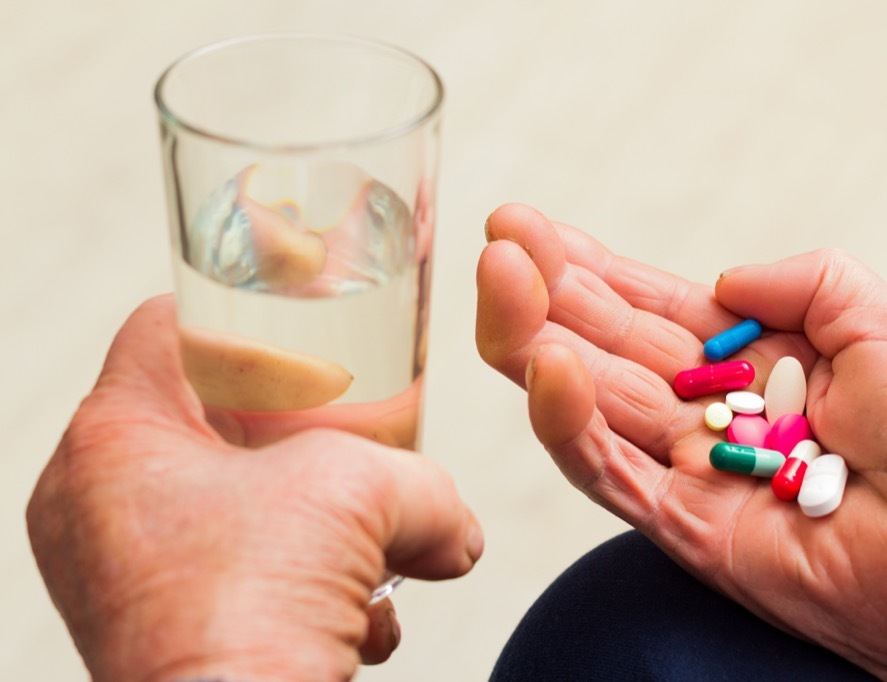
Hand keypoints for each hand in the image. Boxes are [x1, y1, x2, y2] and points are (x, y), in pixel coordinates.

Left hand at [27, 295, 482, 681]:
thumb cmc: (254, 615)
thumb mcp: (363, 493)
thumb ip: (425, 483)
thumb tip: (454, 528)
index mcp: (115, 442)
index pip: (162, 328)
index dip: (235, 310)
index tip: (293, 317)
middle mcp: (99, 505)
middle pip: (205, 420)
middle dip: (295, 431)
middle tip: (346, 429)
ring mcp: (122, 575)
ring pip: (230, 504)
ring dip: (316, 521)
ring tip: (370, 543)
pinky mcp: (158, 631)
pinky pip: (235, 575)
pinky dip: (304, 585)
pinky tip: (357, 615)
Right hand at [475, 203, 886, 680]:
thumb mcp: (882, 318)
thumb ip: (800, 279)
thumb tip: (722, 278)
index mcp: (751, 365)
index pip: (647, 308)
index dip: (586, 268)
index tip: (527, 228)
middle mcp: (708, 415)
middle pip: (602, 350)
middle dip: (544, 295)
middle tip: (498, 247)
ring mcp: (690, 473)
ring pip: (588, 406)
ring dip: (535, 343)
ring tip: (499, 282)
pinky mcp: (684, 528)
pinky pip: (609, 473)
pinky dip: (568, 424)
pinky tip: (543, 368)